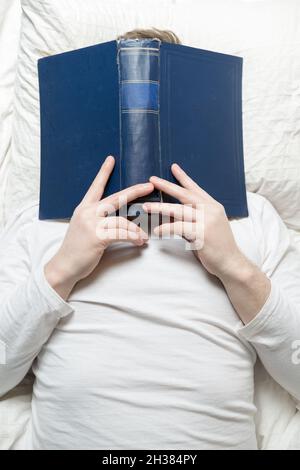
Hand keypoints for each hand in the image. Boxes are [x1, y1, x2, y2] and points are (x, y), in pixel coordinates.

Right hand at [45, 156, 153, 298]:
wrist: (64, 266)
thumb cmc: (77, 249)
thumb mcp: (84, 228)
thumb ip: (98, 219)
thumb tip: (120, 217)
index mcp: (84, 208)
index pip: (96, 186)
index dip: (104, 172)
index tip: (111, 159)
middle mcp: (87, 212)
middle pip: (116, 197)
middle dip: (134, 191)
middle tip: (149, 185)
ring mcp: (91, 223)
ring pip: (122, 220)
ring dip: (136, 229)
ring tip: (144, 236)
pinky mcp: (96, 236)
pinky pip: (122, 233)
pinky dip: (134, 237)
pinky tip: (140, 242)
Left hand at [143, 163, 248, 279]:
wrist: (231, 263)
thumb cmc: (218, 247)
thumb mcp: (207, 227)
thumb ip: (192, 219)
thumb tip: (173, 216)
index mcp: (213, 206)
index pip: (196, 189)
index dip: (184, 178)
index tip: (173, 167)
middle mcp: (211, 210)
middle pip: (185, 195)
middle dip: (167, 186)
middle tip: (152, 180)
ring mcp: (207, 221)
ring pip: (179, 210)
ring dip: (160, 208)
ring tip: (146, 206)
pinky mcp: (202, 233)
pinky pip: (178, 228)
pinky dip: (166, 228)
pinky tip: (157, 231)